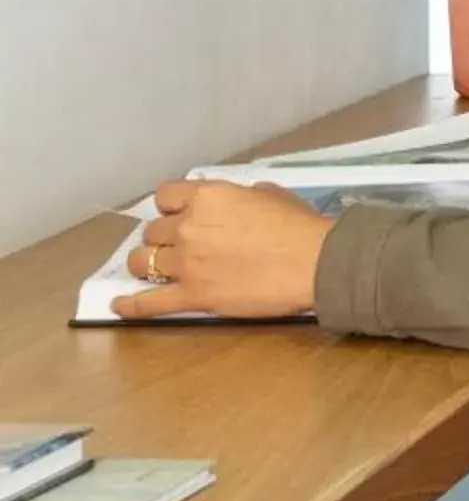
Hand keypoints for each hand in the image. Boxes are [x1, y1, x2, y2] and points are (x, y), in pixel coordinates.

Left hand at [112, 181, 330, 320]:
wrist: (314, 263)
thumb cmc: (300, 226)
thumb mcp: (271, 195)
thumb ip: (242, 197)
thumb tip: (238, 205)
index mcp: (208, 197)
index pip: (166, 195)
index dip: (171, 206)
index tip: (180, 214)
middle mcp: (189, 226)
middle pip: (153, 231)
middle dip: (163, 237)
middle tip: (179, 246)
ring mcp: (186, 263)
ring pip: (143, 262)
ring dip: (146, 264)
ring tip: (154, 269)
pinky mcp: (191, 295)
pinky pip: (148, 303)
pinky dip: (131, 305)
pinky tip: (120, 305)